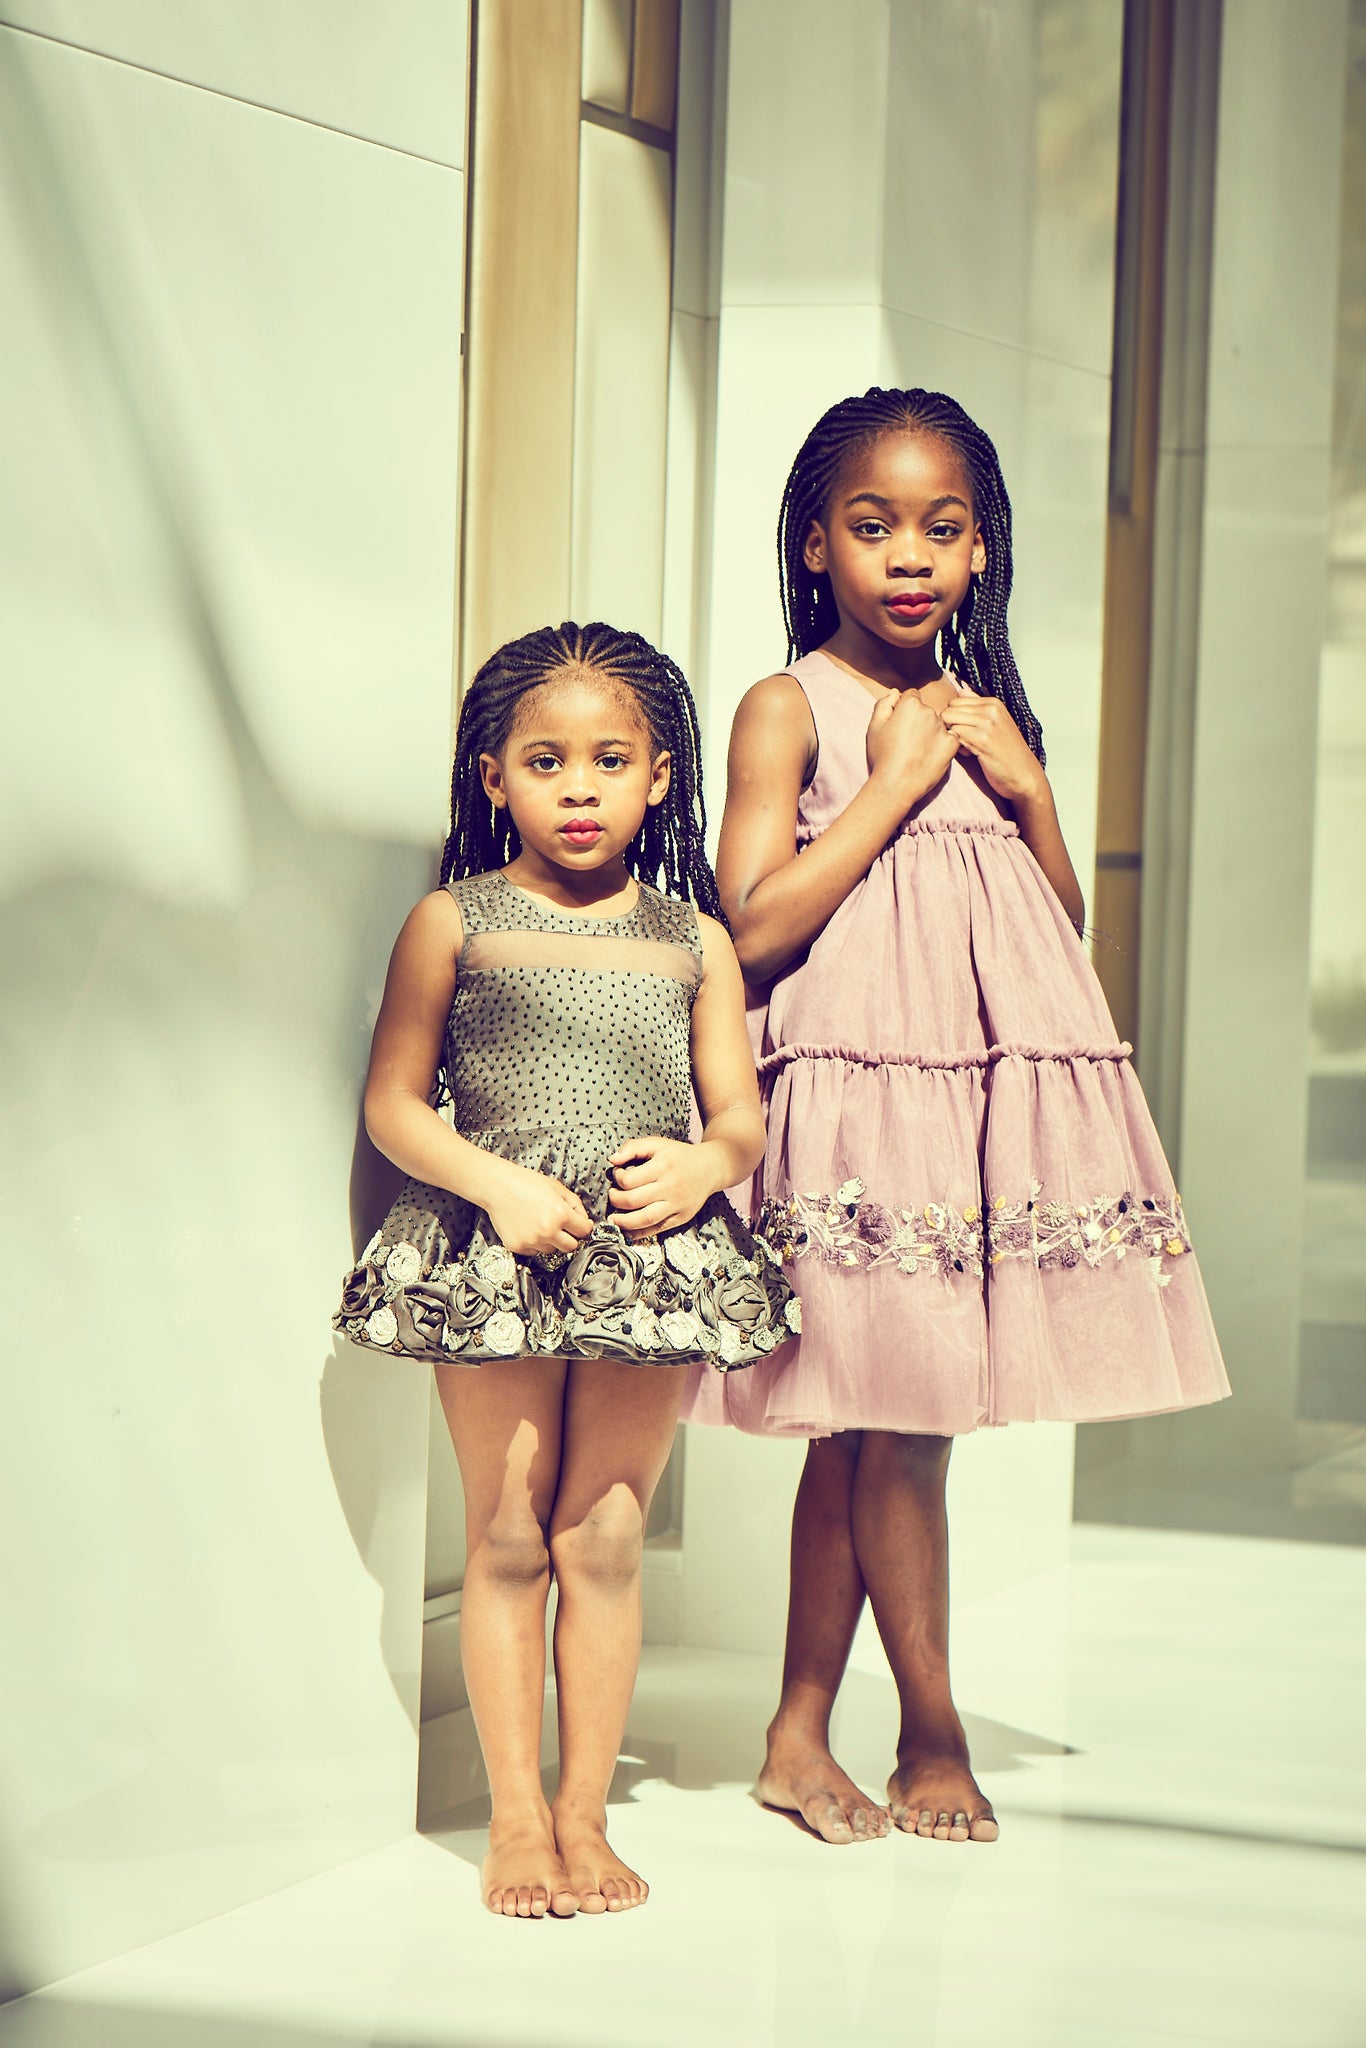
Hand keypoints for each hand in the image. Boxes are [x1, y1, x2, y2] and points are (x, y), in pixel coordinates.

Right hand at [482, 1161, 593, 1256]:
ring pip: (552, 1250)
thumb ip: (575, 1204)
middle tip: (562, 1227)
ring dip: (551, 1241)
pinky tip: (529, 1227)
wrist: (497, 1186)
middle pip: (571, 1247)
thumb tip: (584, 1220)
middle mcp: (548, 1230)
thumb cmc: (524, 1183)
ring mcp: (532, 1240)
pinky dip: (535, 1243)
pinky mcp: (518, 1246)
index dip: (584, 1227)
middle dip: (570, 1237)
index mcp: (560, 1214)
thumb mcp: (557, 1187)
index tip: (581, 1226)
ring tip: (540, 1223)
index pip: (584, 1232)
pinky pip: (534, 1251)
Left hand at [608, 1135, 719, 1234]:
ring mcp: (677, 1205)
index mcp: (663, 1166)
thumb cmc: (680, 1155)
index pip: (629, 1180)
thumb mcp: (657, 1144)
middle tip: (613, 1196)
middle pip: (633, 1201)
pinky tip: (629, 1230)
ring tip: (614, 1219)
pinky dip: (640, 1233)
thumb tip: (612, 1160)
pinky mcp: (681, 1217)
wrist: (710, 1168)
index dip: (617, 1178)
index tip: (618, 1175)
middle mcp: (670, 1187)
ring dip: (623, 1222)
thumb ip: (633, 1147)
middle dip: (615, 1201)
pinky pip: (657, 1229)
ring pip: (644, 1219)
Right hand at [865, 688, 958, 806]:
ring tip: (917, 751)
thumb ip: (884, 704)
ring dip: (931, 732)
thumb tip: (896, 693)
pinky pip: (950, 738)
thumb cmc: (882, 756)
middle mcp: (929, 711)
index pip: (911, 696)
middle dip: (918, 720)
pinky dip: (942, 744)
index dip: (903, 710)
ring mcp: (942, 728)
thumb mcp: (874, 726)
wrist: (896, 785)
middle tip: (907, 741)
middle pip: (926, 710)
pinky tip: (929, 755)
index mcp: (910, 704)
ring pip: (938, 724)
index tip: (899, 726)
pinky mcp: (952, 744)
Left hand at [939, 694, 1045, 803]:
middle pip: (950, 710)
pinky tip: (971, 754)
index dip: (956, 717)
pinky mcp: (983, 739)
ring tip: (969, 747)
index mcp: (993, 703)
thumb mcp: (996, 722)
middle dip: (952, 725)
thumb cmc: (1007, 752)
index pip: (955, 701)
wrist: (1024, 774)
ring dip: (954, 736)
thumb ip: (978, 706)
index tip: (968, 731)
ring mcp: (987, 723)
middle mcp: (991, 709)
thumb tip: (961, 690)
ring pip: (950, 721)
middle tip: (965, 740)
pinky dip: (959, 746)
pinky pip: (955, 735)